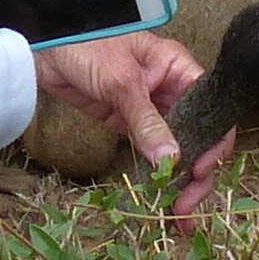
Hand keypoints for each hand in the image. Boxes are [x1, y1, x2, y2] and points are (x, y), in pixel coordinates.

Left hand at [39, 31, 223, 213]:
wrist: (43, 46)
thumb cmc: (87, 45)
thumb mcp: (120, 81)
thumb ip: (146, 121)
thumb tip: (171, 160)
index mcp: (179, 69)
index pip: (211, 109)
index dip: (214, 142)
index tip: (202, 171)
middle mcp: (171, 90)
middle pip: (198, 136)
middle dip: (197, 173)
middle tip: (187, 206)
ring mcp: (150, 108)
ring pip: (175, 148)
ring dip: (178, 180)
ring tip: (177, 214)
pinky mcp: (128, 122)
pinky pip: (149, 150)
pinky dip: (155, 174)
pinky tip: (158, 197)